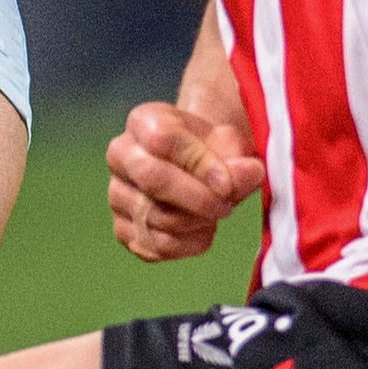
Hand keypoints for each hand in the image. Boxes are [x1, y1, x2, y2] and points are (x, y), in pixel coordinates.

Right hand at [104, 98, 254, 262]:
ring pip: (158, 217)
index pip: (163, 140)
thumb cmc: (212, 151)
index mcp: (143, 121)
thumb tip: (250, 172)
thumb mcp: (230, 145)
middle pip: (153, 179)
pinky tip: (202, 230)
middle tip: (227, 205)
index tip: (228, 183)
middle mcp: (121, 155)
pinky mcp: (123, 230)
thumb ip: (239, 159)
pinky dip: (189, 243)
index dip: (201, 164)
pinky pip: (157, 247)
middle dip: (198, 198)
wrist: (196, 171)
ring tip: (217, 212)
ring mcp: (117, 194)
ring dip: (199, 221)